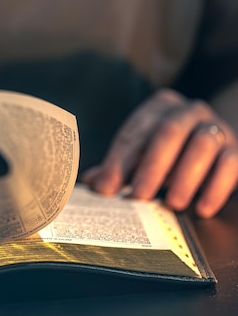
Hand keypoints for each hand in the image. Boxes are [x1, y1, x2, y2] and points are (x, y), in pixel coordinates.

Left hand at [81, 89, 237, 217]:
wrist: (216, 147)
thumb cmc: (170, 154)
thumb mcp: (142, 156)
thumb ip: (118, 169)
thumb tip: (92, 184)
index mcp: (159, 106)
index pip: (136, 130)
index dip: (119, 159)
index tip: (107, 188)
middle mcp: (189, 110)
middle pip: (169, 132)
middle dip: (152, 165)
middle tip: (139, 196)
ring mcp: (216, 127)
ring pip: (202, 144)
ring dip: (185, 176)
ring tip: (172, 204)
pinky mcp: (236, 149)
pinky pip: (229, 164)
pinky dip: (216, 187)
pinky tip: (202, 208)